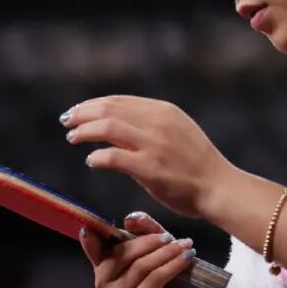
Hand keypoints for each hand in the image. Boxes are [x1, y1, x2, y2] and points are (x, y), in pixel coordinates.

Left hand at [62, 95, 233, 217]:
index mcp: (164, 111)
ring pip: (108, 127)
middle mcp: (158, 122)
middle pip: (110, 108)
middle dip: (83, 113)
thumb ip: (151, 125)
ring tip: (72, 137)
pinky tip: (91, 160)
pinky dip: (97, 156)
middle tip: (67, 121)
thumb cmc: (197, 164)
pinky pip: (113, 157)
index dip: (93, 104)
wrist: (219, 187)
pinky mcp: (151, 168)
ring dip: (84, 131)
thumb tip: (115, 125)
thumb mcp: (177, 132)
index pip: (120, 100)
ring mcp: (155, 144)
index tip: (78, 112)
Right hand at [79, 211, 199, 287]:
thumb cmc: (164, 266)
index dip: (89, 240)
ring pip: (141, 266)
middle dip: (149, 241)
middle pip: (123, 253)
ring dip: (166, 253)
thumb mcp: (156, 242)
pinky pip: (155, 279)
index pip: (94, 248)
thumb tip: (130, 219)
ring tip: (184, 245)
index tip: (88, 228)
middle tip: (169, 237)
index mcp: (104, 262)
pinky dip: (172, 265)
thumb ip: (144, 228)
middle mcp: (104, 281)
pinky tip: (186, 258)